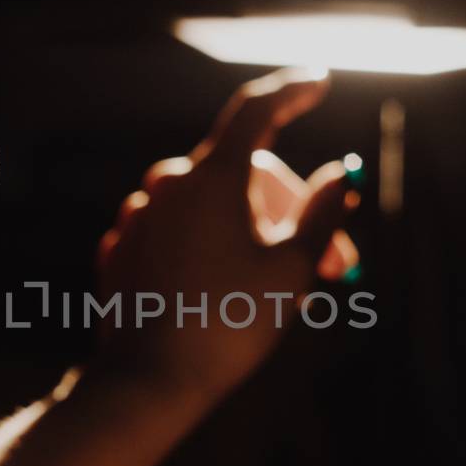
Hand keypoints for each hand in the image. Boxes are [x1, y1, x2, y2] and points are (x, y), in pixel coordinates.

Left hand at [93, 70, 356, 412]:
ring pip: (210, 206)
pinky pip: (178, 233)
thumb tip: (342, 175)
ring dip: (252, 233)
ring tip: (280, 289)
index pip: (257, 110)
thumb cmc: (226, 328)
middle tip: (333, 267)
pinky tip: (226, 292)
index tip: (319, 80)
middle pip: (243, 173)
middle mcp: (169, 184)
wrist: (146, 385)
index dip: (293, 91)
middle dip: (291, 211)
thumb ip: (322, 213)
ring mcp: (139, 216)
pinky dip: (209, 248)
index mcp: (211, 177)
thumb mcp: (292, 271)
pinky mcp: (123, 249)